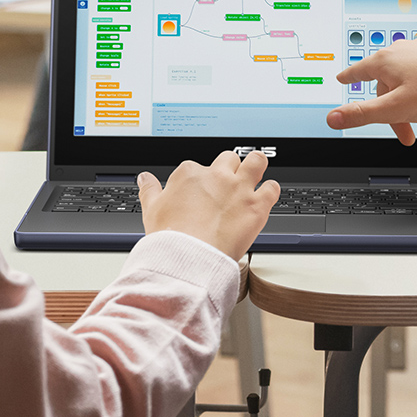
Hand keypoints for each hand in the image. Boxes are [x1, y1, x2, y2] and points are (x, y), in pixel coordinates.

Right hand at [137, 151, 279, 260]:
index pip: (198, 167)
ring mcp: (238, 188)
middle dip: (229, 168)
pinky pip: (272, 188)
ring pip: (256, 161)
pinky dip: (271, 190)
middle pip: (228, 159)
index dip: (201, 180)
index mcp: (190, 174)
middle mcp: (216, 175)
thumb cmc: (170, 237)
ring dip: (256, 165)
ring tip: (255, 171)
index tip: (201, 192)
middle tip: (228, 182)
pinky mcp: (256, 205)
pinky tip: (266, 195)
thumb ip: (149, 189)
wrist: (189, 257)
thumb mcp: (151, 209)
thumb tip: (144, 178)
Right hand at [325, 38, 416, 145]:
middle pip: (387, 86)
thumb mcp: (395, 109)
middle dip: (394, 114)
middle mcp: (403, 50)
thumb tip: (332, 118)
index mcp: (386, 60)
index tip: (342, 79)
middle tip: (405, 137)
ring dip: (414, 111)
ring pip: (408, 85)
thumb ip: (362, 114)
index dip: (349, 78)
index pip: (359, 70)